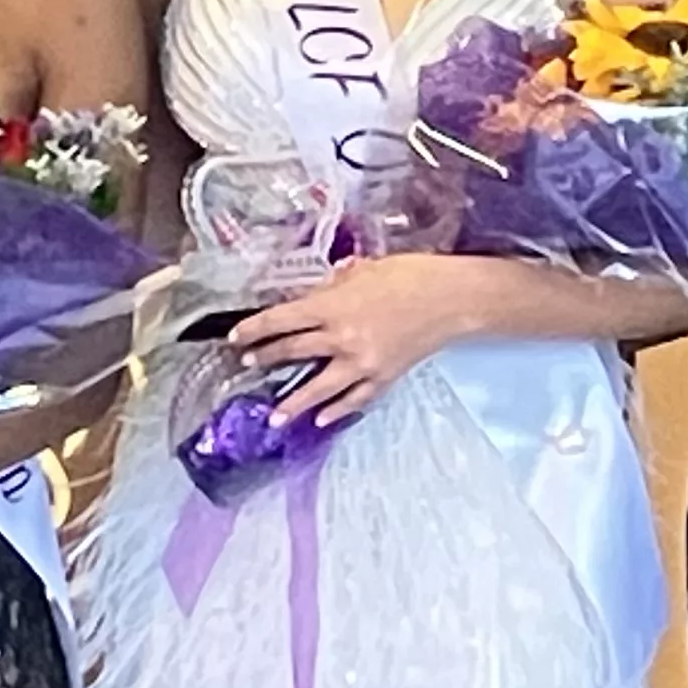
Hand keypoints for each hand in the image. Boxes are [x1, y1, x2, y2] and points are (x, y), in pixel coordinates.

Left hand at [230, 255, 497, 430]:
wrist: (451, 300)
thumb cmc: (410, 275)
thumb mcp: (366, 268)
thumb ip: (338, 281)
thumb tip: (323, 288)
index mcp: (332, 306)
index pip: (282, 320)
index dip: (255, 329)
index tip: (236, 337)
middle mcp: (341, 338)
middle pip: (294, 351)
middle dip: (268, 358)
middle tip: (249, 364)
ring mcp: (361, 363)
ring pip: (318, 387)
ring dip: (293, 402)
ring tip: (274, 417)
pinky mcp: (382, 378)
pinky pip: (354, 399)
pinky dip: (337, 410)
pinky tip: (322, 419)